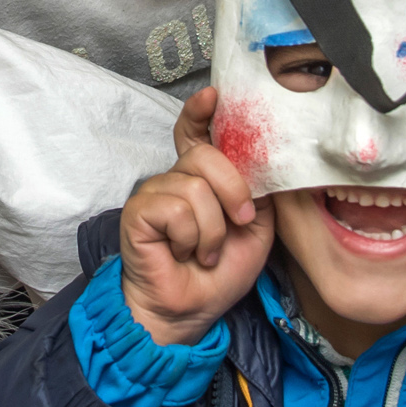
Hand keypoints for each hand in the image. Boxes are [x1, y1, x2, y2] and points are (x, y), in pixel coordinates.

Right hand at [118, 88, 276, 345]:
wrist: (193, 310)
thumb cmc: (221, 271)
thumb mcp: (257, 226)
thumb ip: (259, 189)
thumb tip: (267, 158)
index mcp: (202, 178)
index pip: (196, 132)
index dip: (201, 112)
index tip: (213, 96)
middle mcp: (175, 179)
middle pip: (205, 155)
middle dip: (233, 192)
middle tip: (238, 223)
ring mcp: (154, 194)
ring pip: (195, 188)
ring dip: (212, 231)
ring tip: (204, 251)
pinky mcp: (138, 213)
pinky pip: (175, 209)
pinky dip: (189, 238)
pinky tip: (182, 253)